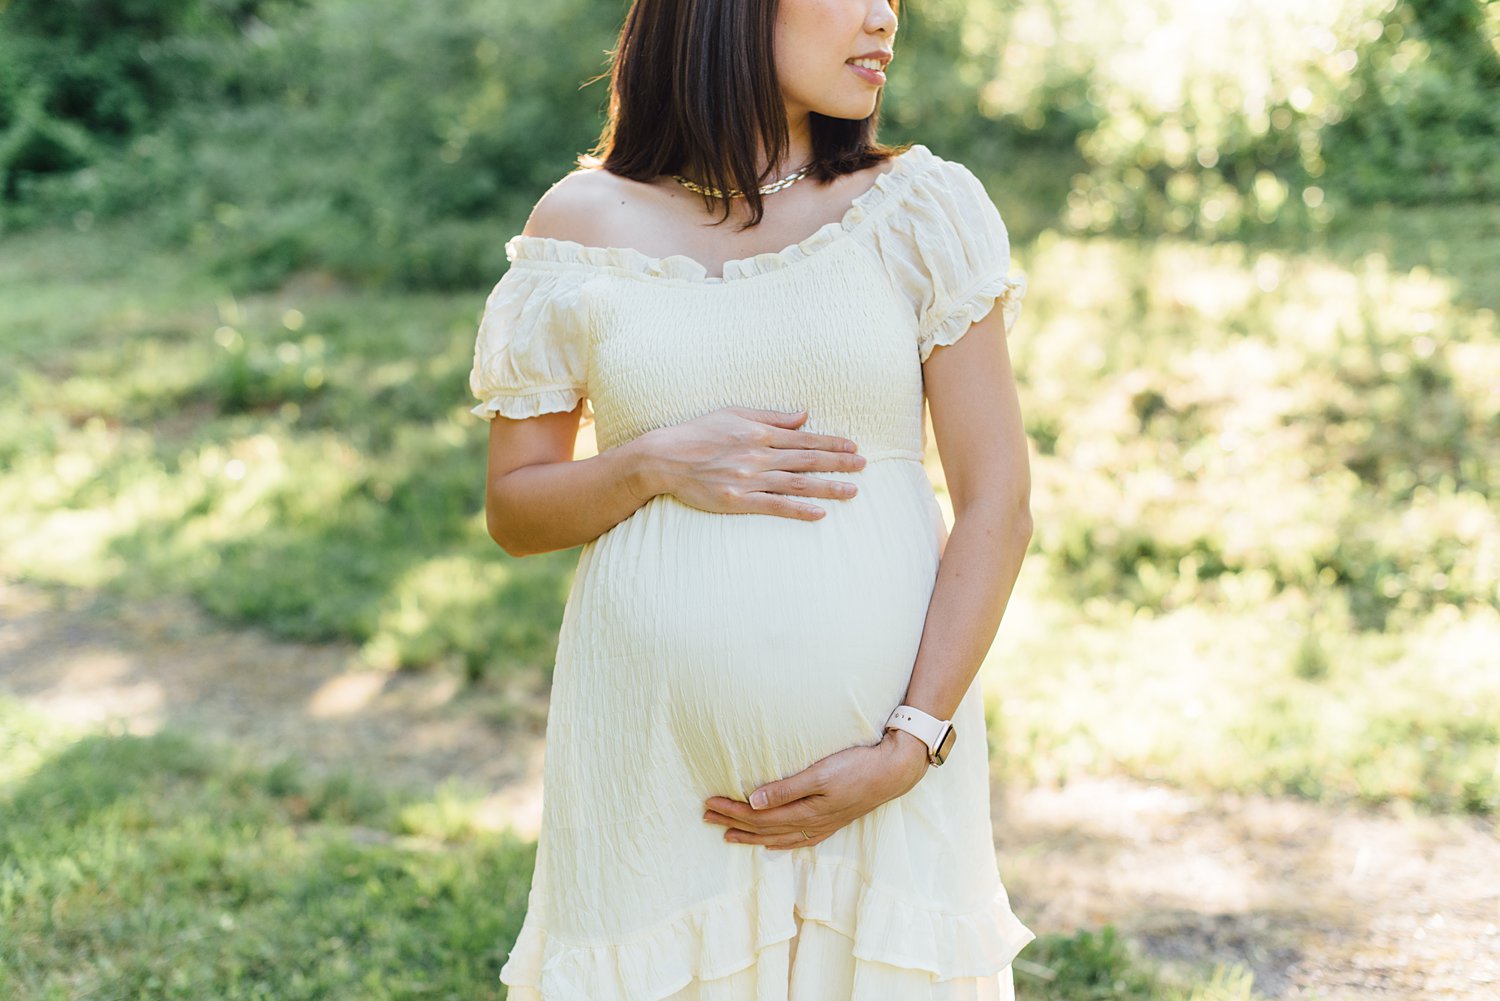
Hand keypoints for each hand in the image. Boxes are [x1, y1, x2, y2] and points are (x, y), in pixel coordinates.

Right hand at [630, 406, 865, 520]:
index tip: (853, 446)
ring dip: (827, 487)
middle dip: (838, 462)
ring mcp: (748, 479)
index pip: (803, 438)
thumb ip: (771, 417)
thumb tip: (803, 415)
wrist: (663, 458)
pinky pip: (774, 506)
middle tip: (864, 466)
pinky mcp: (737, 500)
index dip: (831, 442)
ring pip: (796, 484)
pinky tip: (819, 512)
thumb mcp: (734, 414)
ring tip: (852, 491)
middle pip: (806, 459)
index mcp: (758, 433)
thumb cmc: (697, 433)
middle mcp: (758, 455)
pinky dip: (798, 509)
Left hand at [703, 729, 930, 848]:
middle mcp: (811, 824)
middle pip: (763, 827)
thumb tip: (753, 802)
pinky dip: (779, 843)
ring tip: (728, 835)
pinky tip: (771, 844)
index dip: (732, 811)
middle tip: (707, 817)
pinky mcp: (832, 822)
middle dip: (733, 822)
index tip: (709, 804)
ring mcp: (822, 826)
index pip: (758, 815)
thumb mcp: (820, 774)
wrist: (894, 772)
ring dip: (751, 835)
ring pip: (777, 837)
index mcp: (805, 811)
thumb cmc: (857, 766)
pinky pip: (798, 840)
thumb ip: (786, 789)